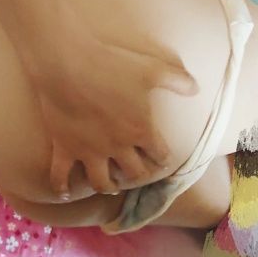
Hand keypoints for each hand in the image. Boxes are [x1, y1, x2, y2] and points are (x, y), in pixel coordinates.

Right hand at [32, 24, 197, 196]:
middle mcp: (117, 147)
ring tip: (109, 185)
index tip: (161, 158)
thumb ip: (177, 80)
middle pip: (134, 174)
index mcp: (141, 131)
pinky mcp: (64, 149)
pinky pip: (60, 177)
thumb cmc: (112, 64)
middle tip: (136, 171)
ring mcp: (89, 151)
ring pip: (101, 183)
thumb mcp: (153, 68)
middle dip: (138, 174)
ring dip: (108, 186)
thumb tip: (196, 88)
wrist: (67, 63)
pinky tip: (64, 193)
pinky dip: (61, 188)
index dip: (163, 158)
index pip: (161, 156)